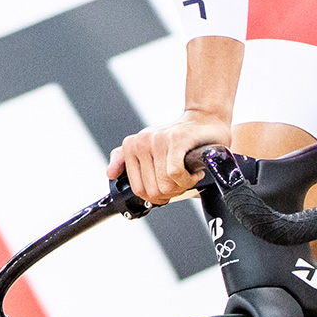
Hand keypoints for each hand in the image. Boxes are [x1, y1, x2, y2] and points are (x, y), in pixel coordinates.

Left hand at [108, 110, 233, 203]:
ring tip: (188, 174)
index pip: (138, 189)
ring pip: (165, 184)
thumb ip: (126, 160)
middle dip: (172, 192)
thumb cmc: (179, 139)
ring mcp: (158, 139)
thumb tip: (110, 174)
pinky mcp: (176, 139)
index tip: (169, 187)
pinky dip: (188, 179)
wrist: (206, 120)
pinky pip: (175, 173)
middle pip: (152, 190)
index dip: (157, 196)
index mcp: (131, 146)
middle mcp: (142, 141)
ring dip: (182, 186)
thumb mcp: (150, 149)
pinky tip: (194, 172)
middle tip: (182, 180)